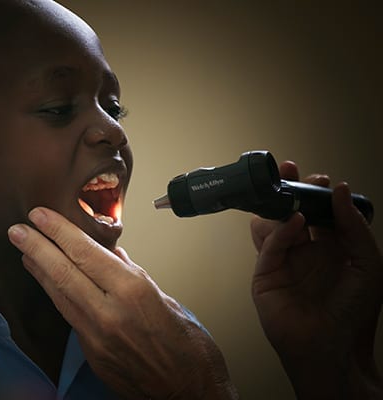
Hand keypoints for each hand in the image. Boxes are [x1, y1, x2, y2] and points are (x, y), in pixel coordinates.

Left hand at [8, 207, 237, 399]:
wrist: (189, 393)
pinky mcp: (92, 354)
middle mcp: (109, 312)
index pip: (85, 252)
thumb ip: (133, 274)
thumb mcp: (166, 298)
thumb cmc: (189, 346)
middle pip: (63, 272)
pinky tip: (48, 284)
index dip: (59, 231)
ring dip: (39, 271)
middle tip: (17, 230)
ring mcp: (96, 336)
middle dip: (36, 247)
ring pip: (59, 295)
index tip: (40, 216)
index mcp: (133, 292)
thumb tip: (112, 255)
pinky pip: (69, 317)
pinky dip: (56, 295)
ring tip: (25, 252)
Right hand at [250, 161, 382, 398]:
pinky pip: (269, 245)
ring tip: (286, 192)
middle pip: (292, 211)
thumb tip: (339, 190)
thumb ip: (353, 226)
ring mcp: (283, 261)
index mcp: (331, 248)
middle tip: (290, 170)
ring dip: (277, 205)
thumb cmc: (353, 312)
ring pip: (273, 224)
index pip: (320, 212)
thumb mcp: (368, 263)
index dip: (317, 193)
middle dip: (290, 189)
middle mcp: (305, 251)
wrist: (331, 347)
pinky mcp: (265, 273)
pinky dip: (279, 230)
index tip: (318, 178)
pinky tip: (295, 222)